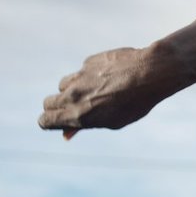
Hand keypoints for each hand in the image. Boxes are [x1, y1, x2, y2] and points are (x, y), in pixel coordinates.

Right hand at [38, 46, 164, 136]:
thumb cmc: (135, 103)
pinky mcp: (89, 62)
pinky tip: (108, 79)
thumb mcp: (112, 122)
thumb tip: (66, 134)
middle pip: (48, 102)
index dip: (49, 123)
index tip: (58, 123)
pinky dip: (88, 77)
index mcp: (79, 115)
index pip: (45, 120)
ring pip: (63, 85)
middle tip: (74, 110)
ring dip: (72, 90)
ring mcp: (80, 76)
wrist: (150, 72)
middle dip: (56, 107)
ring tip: (95, 94)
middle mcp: (74, 95)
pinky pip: (81, 72)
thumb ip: (85, 125)